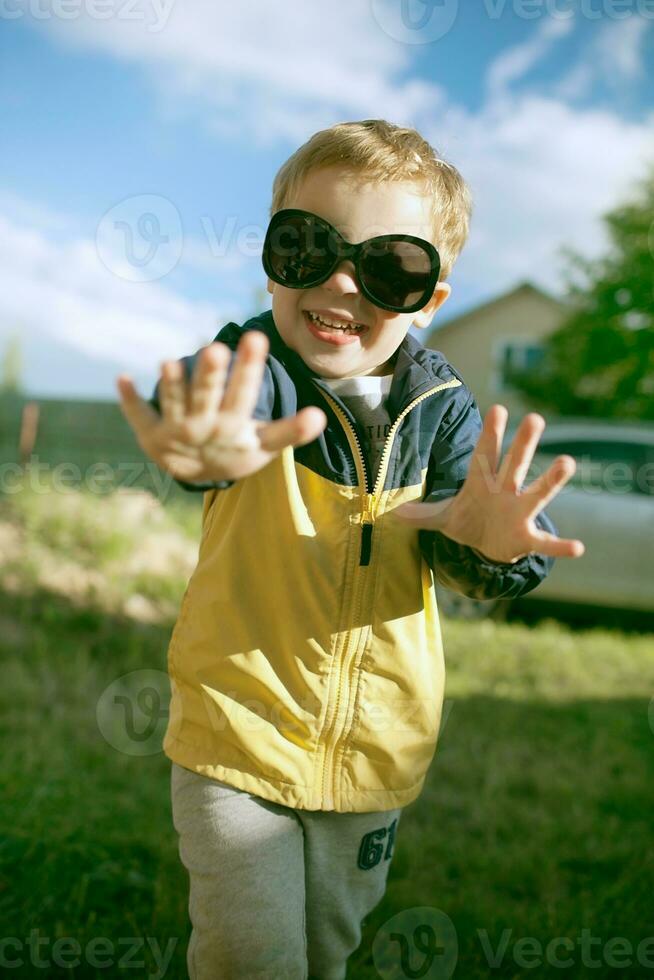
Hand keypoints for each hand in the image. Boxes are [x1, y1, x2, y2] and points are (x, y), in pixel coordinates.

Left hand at [116, 330, 326, 483]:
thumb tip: (320, 417)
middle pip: (206, 397)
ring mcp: (175, 431)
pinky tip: (122, 378)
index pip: (242, 394)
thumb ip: (290, 431)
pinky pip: (139, 415)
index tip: (255, 337)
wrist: (200, 477)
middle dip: (209, 375)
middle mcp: (203, 427)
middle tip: (214, 348)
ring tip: (168, 363)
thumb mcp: (263, 444)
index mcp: (232, 427)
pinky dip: (129, 400)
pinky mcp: (151, 434)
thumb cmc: (235, 451)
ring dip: (170, 386)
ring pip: (173, 405)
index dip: (248, 368)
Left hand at [394, 405, 584, 563]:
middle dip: (523, 444)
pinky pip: (546, 541)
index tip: (499, 409)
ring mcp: (519, 512)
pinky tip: (578, 547)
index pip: (485, 454)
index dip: (490, 434)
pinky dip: (561, 545)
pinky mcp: (527, 537)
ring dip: (553, 479)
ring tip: (568, 462)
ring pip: (538, 492)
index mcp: (482, 482)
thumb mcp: (442, 518)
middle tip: (536, 418)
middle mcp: (505, 491)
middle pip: (515, 464)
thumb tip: (390, 512)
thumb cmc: (469, 522)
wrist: (487, 548)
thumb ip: (421, 514)